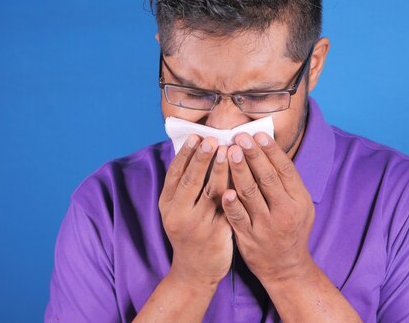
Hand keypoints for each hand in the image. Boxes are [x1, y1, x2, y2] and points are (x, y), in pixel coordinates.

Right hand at [159, 135, 232, 287]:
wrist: (195, 271)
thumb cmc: (190, 232)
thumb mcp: (178, 210)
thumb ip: (185, 185)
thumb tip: (197, 150)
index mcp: (168, 205)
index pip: (175, 174)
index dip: (185, 154)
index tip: (196, 136)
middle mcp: (178, 214)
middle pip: (190, 181)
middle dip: (201, 158)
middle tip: (212, 139)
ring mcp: (197, 225)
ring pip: (209, 192)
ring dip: (219, 170)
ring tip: (228, 150)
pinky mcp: (216, 233)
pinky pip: (227, 207)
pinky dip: (232, 190)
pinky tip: (240, 176)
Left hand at [221, 132, 315, 285]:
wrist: (286, 268)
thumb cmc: (291, 229)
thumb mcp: (300, 205)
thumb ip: (287, 182)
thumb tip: (270, 150)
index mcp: (300, 200)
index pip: (285, 170)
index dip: (271, 151)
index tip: (258, 135)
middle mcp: (285, 211)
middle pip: (267, 178)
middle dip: (253, 155)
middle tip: (239, 137)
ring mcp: (267, 226)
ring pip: (251, 194)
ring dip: (239, 171)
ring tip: (229, 152)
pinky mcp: (250, 239)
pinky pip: (238, 218)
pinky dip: (232, 204)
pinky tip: (224, 189)